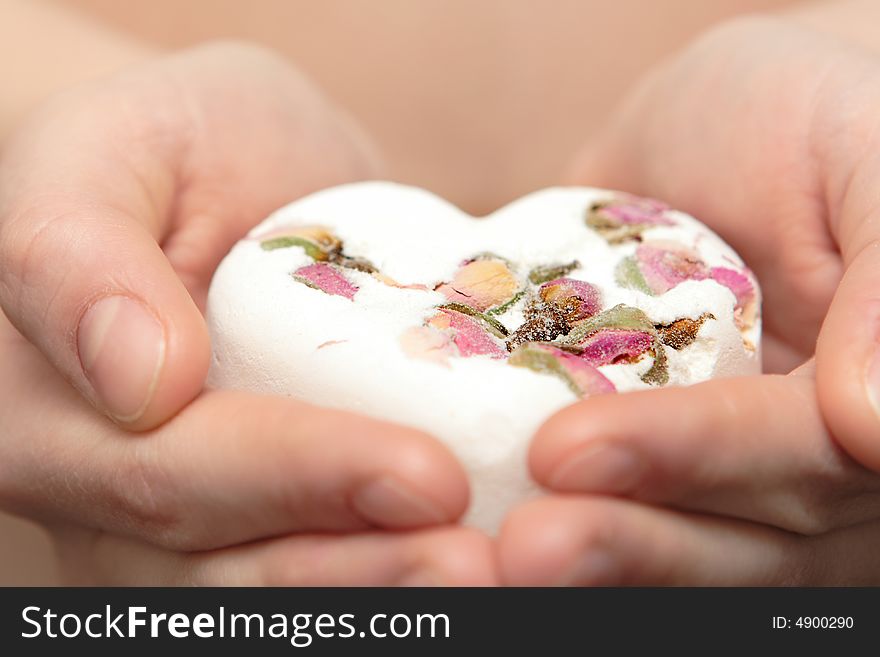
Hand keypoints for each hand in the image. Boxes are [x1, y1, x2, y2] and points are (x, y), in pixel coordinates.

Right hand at [0, 42, 494, 583]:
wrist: (222, 174)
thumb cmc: (159, 149)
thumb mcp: (105, 148)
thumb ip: (75, 254)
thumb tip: (140, 383)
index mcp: (47, 412)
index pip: (170, 474)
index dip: (299, 482)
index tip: (428, 476)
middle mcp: (104, 496)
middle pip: (226, 573)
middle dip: (362, 576)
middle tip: (482, 564)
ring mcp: (182, 524)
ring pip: (274, 599)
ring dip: (387, 601)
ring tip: (492, 579)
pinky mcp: (264, 518)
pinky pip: (323, 573)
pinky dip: (397, 583)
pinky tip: (481, 567)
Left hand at [498, 16, 879, 584]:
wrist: (707, 125)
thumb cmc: (800, 114)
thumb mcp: (865, 149)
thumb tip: (875, 431)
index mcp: (868, 401)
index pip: (804, 459)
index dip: (696, 459)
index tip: (568, 451)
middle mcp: (804, 456)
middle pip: (741, 540)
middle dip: (631, 544)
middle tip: (520, 547)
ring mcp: (718, 463)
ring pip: (677, 545)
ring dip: (589, 562)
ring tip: (488, 560)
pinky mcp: (635, 446)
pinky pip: (606, 502)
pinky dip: (551, 519)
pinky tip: (473, 536)